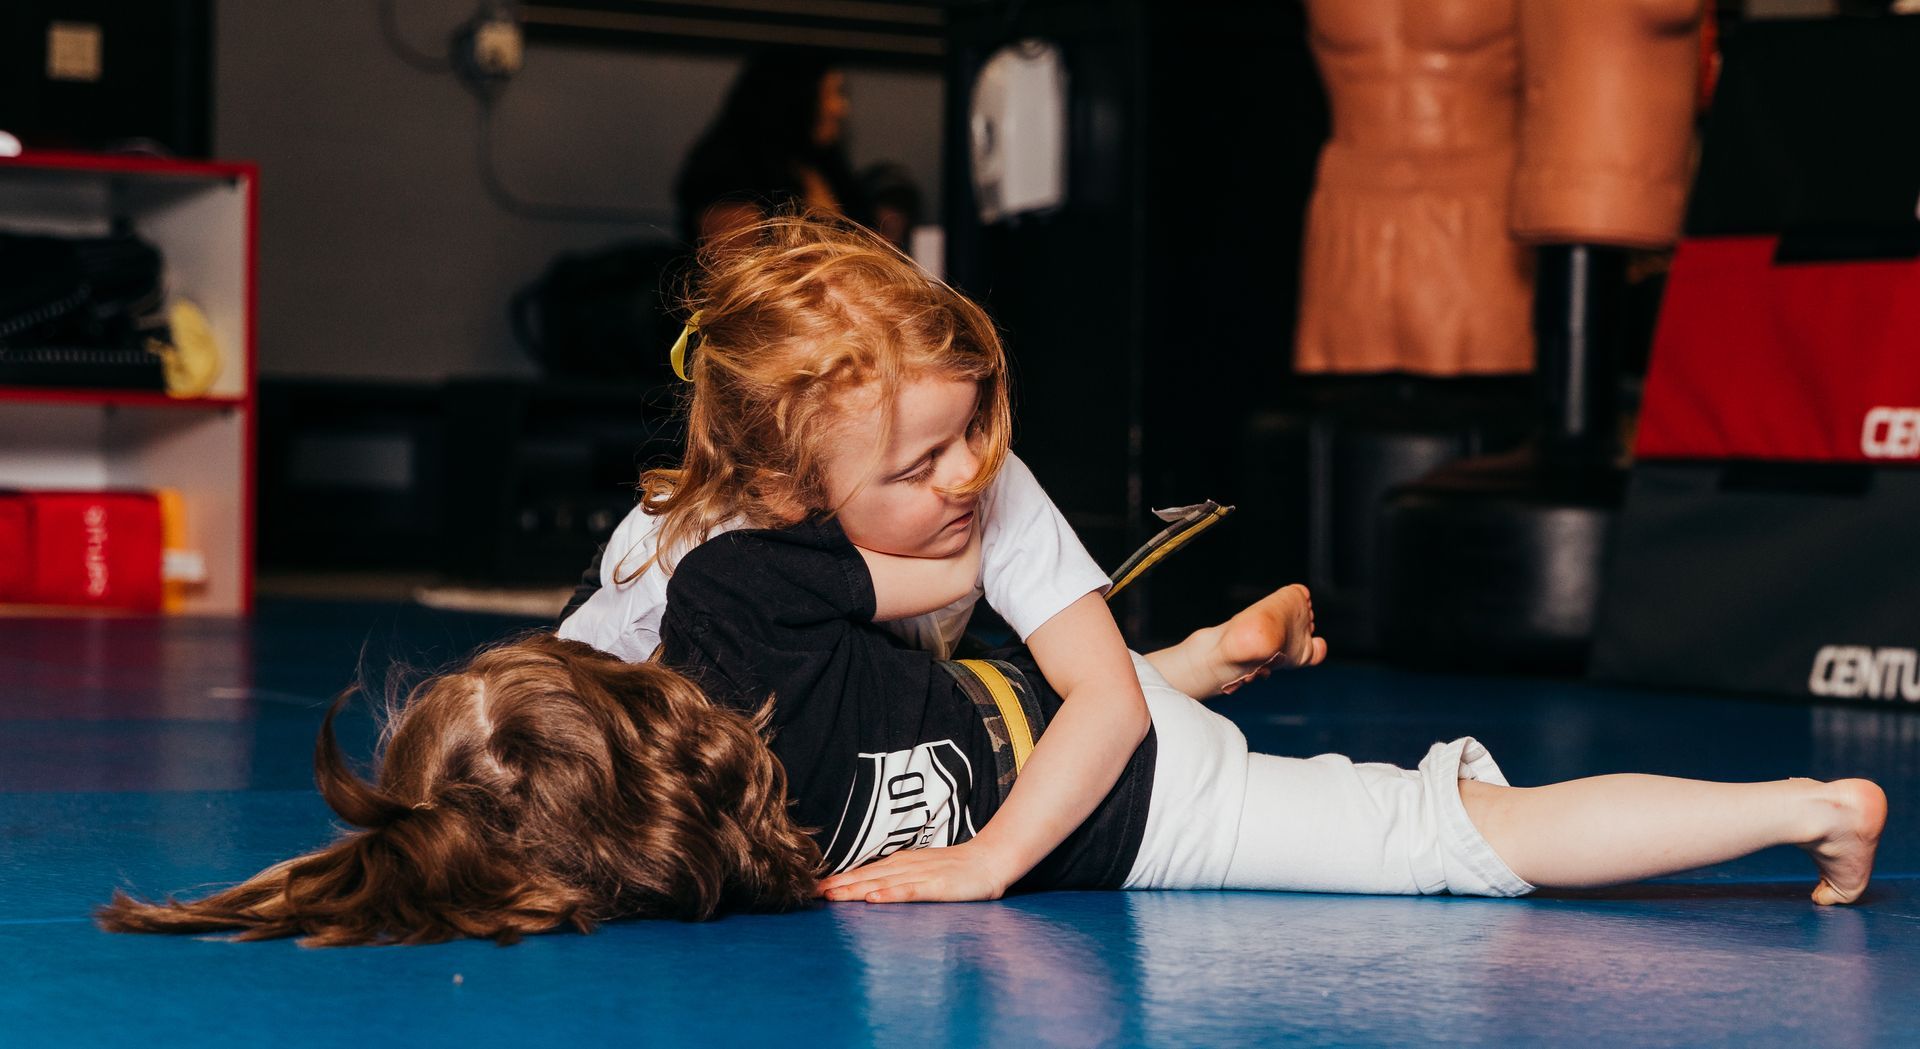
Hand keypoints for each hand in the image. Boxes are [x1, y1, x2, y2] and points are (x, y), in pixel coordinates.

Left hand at [816, 841, 1014, 903]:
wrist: (991, 859)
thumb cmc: (957, 869)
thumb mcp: (922, 870)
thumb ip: (898, 877)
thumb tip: (871, 887)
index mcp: (900, 863)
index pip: (864, 872)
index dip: (838, 880)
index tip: (814, 888)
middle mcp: (905, 866)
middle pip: (866, 876)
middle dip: (838, 886)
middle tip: (812, 894)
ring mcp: (920, 876)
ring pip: (881, 883)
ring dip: (854, 889)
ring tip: (831, 896)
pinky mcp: (936, 887)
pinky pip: (908, 891)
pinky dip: (889, 894)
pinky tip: (873, 899)